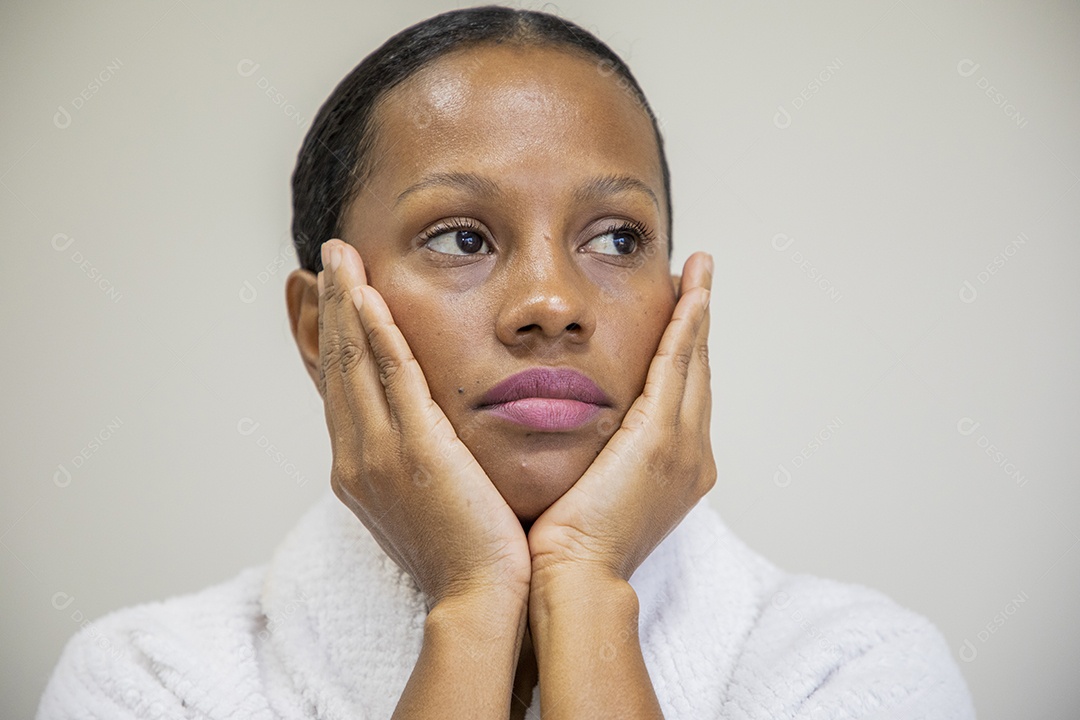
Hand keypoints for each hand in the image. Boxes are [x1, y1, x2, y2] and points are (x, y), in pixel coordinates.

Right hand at [317, 238, 530, 609]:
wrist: (481, 599)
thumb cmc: (468, 555)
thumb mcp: (430, 501)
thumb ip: (420, 461)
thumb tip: (429, 436)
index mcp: (359, 470)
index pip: (338, 388)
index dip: (329, 338)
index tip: (328, 297)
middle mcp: (356, 457)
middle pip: (336, 366)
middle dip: (329, 308)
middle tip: (326, 259)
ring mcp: (378, 453)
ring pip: (354, 362)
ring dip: (346, 303)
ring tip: (339, 257)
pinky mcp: (413, 449)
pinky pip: (390, 376)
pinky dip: (377, 331)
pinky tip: (369, 293)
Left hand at [526, 251, 714, 585]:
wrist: (573, 577)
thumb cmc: (567, 547)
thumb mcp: (584, 492)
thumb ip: (589, 458)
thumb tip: (568, 436)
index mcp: (675, 471)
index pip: (679, 397)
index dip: (681, 353)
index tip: (677, 317)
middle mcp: (691, 455)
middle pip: (696, 373)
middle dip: (696, 324)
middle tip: (696, 280)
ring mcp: (683, 445)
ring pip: (692, 361)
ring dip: (696, 312)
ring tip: (697, 272)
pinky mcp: (662, 435)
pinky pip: (678, 363)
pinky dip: (687, 323)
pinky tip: (689, 290)